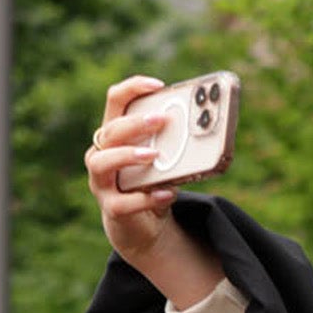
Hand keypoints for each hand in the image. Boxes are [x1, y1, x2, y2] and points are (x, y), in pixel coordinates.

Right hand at [85, 76, 224, 308]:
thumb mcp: (167, 162)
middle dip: (136, 124)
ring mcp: (102, 182)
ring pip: (102, 162)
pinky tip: (167, 194)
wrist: (143, 227)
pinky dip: (146, 198)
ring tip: (154, 155)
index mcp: (116, 135)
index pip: (115, 101)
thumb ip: (178, 145)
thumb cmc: (153, 184)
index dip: (132, 88)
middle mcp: (101, 154)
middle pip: (110, 131)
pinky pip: (124, 202)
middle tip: (162, 120)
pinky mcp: (112, 209)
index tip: (158, 85)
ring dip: (128, 155)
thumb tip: (211, 127)